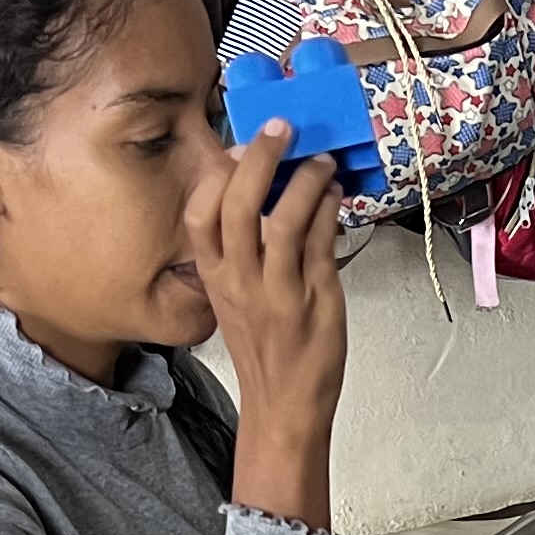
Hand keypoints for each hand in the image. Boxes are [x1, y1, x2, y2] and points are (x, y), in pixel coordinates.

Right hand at [183, 132, 347, 523]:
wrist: (284, 405)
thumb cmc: (266, 349)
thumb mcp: (239, 297)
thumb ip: (245, 251)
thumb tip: (267, 193)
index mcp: (214, 276)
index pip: (198, 213)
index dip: (216, 172)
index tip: (236, 145)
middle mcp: (239, 280)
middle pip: (235, 204)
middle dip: (258, 157)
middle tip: (280, 130)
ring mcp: (276, 290)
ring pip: (280, 218)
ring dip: (303, 179)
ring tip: (320, 160)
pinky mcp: (313, 299)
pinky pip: (318, 242)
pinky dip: (328, 209)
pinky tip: (335, 194)